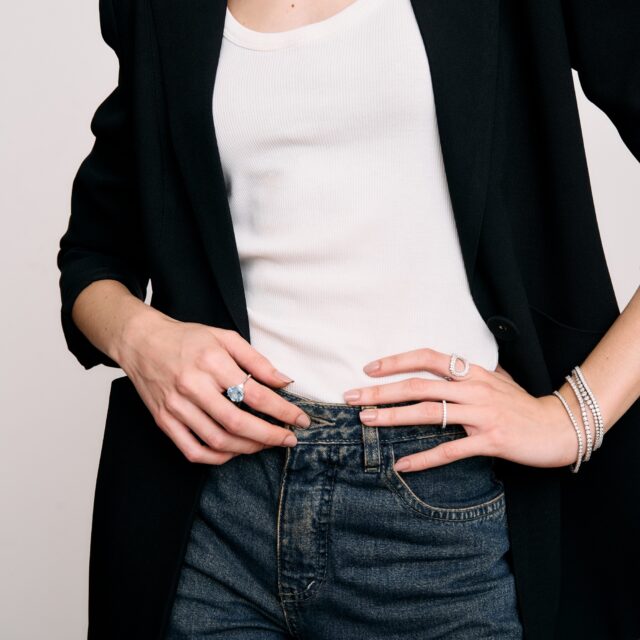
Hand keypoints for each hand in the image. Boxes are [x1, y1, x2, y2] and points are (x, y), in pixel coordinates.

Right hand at [117, 308, 310, 464]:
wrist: (141, 341)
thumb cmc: (187, 338)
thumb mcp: (225, 338)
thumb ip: (256, 361)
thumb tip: (284, 382)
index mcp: (212, 362)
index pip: (255, 394)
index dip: (282, 411)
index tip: (300, 420)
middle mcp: (192, 386)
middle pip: (237, 423)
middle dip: (269, 436)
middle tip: (288, 440)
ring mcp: (176, 406)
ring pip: (217, 441)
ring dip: (247, 448)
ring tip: (265, 444)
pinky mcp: (164, 421)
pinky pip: (193, 451)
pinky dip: (217, 458)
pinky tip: (233, 451)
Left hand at [342, 347, 580, 471]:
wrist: (560, 427)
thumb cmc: (522, 404)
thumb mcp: (495, 380)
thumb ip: (468, 374)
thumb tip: (443, 367)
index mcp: (473, 372)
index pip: (427, 357)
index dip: (396, 361)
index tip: (369, 368)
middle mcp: (474, 388)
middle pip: (418, 385)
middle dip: (381, 391)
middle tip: (351, 397)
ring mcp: (481, 414)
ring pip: (428, 413)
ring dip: (393, 418)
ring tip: (366, 421)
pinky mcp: (490, 440)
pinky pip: (450, 450)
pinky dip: (424, 458)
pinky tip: (402, 465)